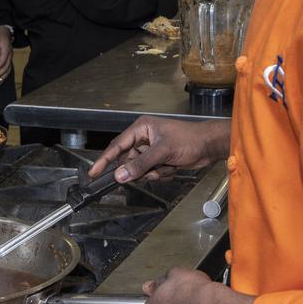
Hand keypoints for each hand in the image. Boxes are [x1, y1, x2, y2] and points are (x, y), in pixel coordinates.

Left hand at [0, 26, 12, 76]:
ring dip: (3, 75)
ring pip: (9, 69)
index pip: (2, 62)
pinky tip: (0, 76)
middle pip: (7, 67)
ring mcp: (10, 57)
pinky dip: (4, 73)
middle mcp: (10, 55)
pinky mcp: (8, 58)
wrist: (4, 30)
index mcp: (7, 50)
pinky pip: (8, 67)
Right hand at [89, 117, 230, 182]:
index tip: (94, 172)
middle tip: (151, 171)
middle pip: (129, 162)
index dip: (105, 160)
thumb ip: (140, 164)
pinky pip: (151, 174)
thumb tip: (121, 175)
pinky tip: (172, 167)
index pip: (117, 146)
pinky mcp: (160, 161)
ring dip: (153, 173)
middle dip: (139, 170)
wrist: (209, 146)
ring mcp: (152, 151)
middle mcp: (144, 139)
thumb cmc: (189, 139)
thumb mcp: (162, 151)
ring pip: (140, 170)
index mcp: (141, 128)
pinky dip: (161, 174)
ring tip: (166, 167)